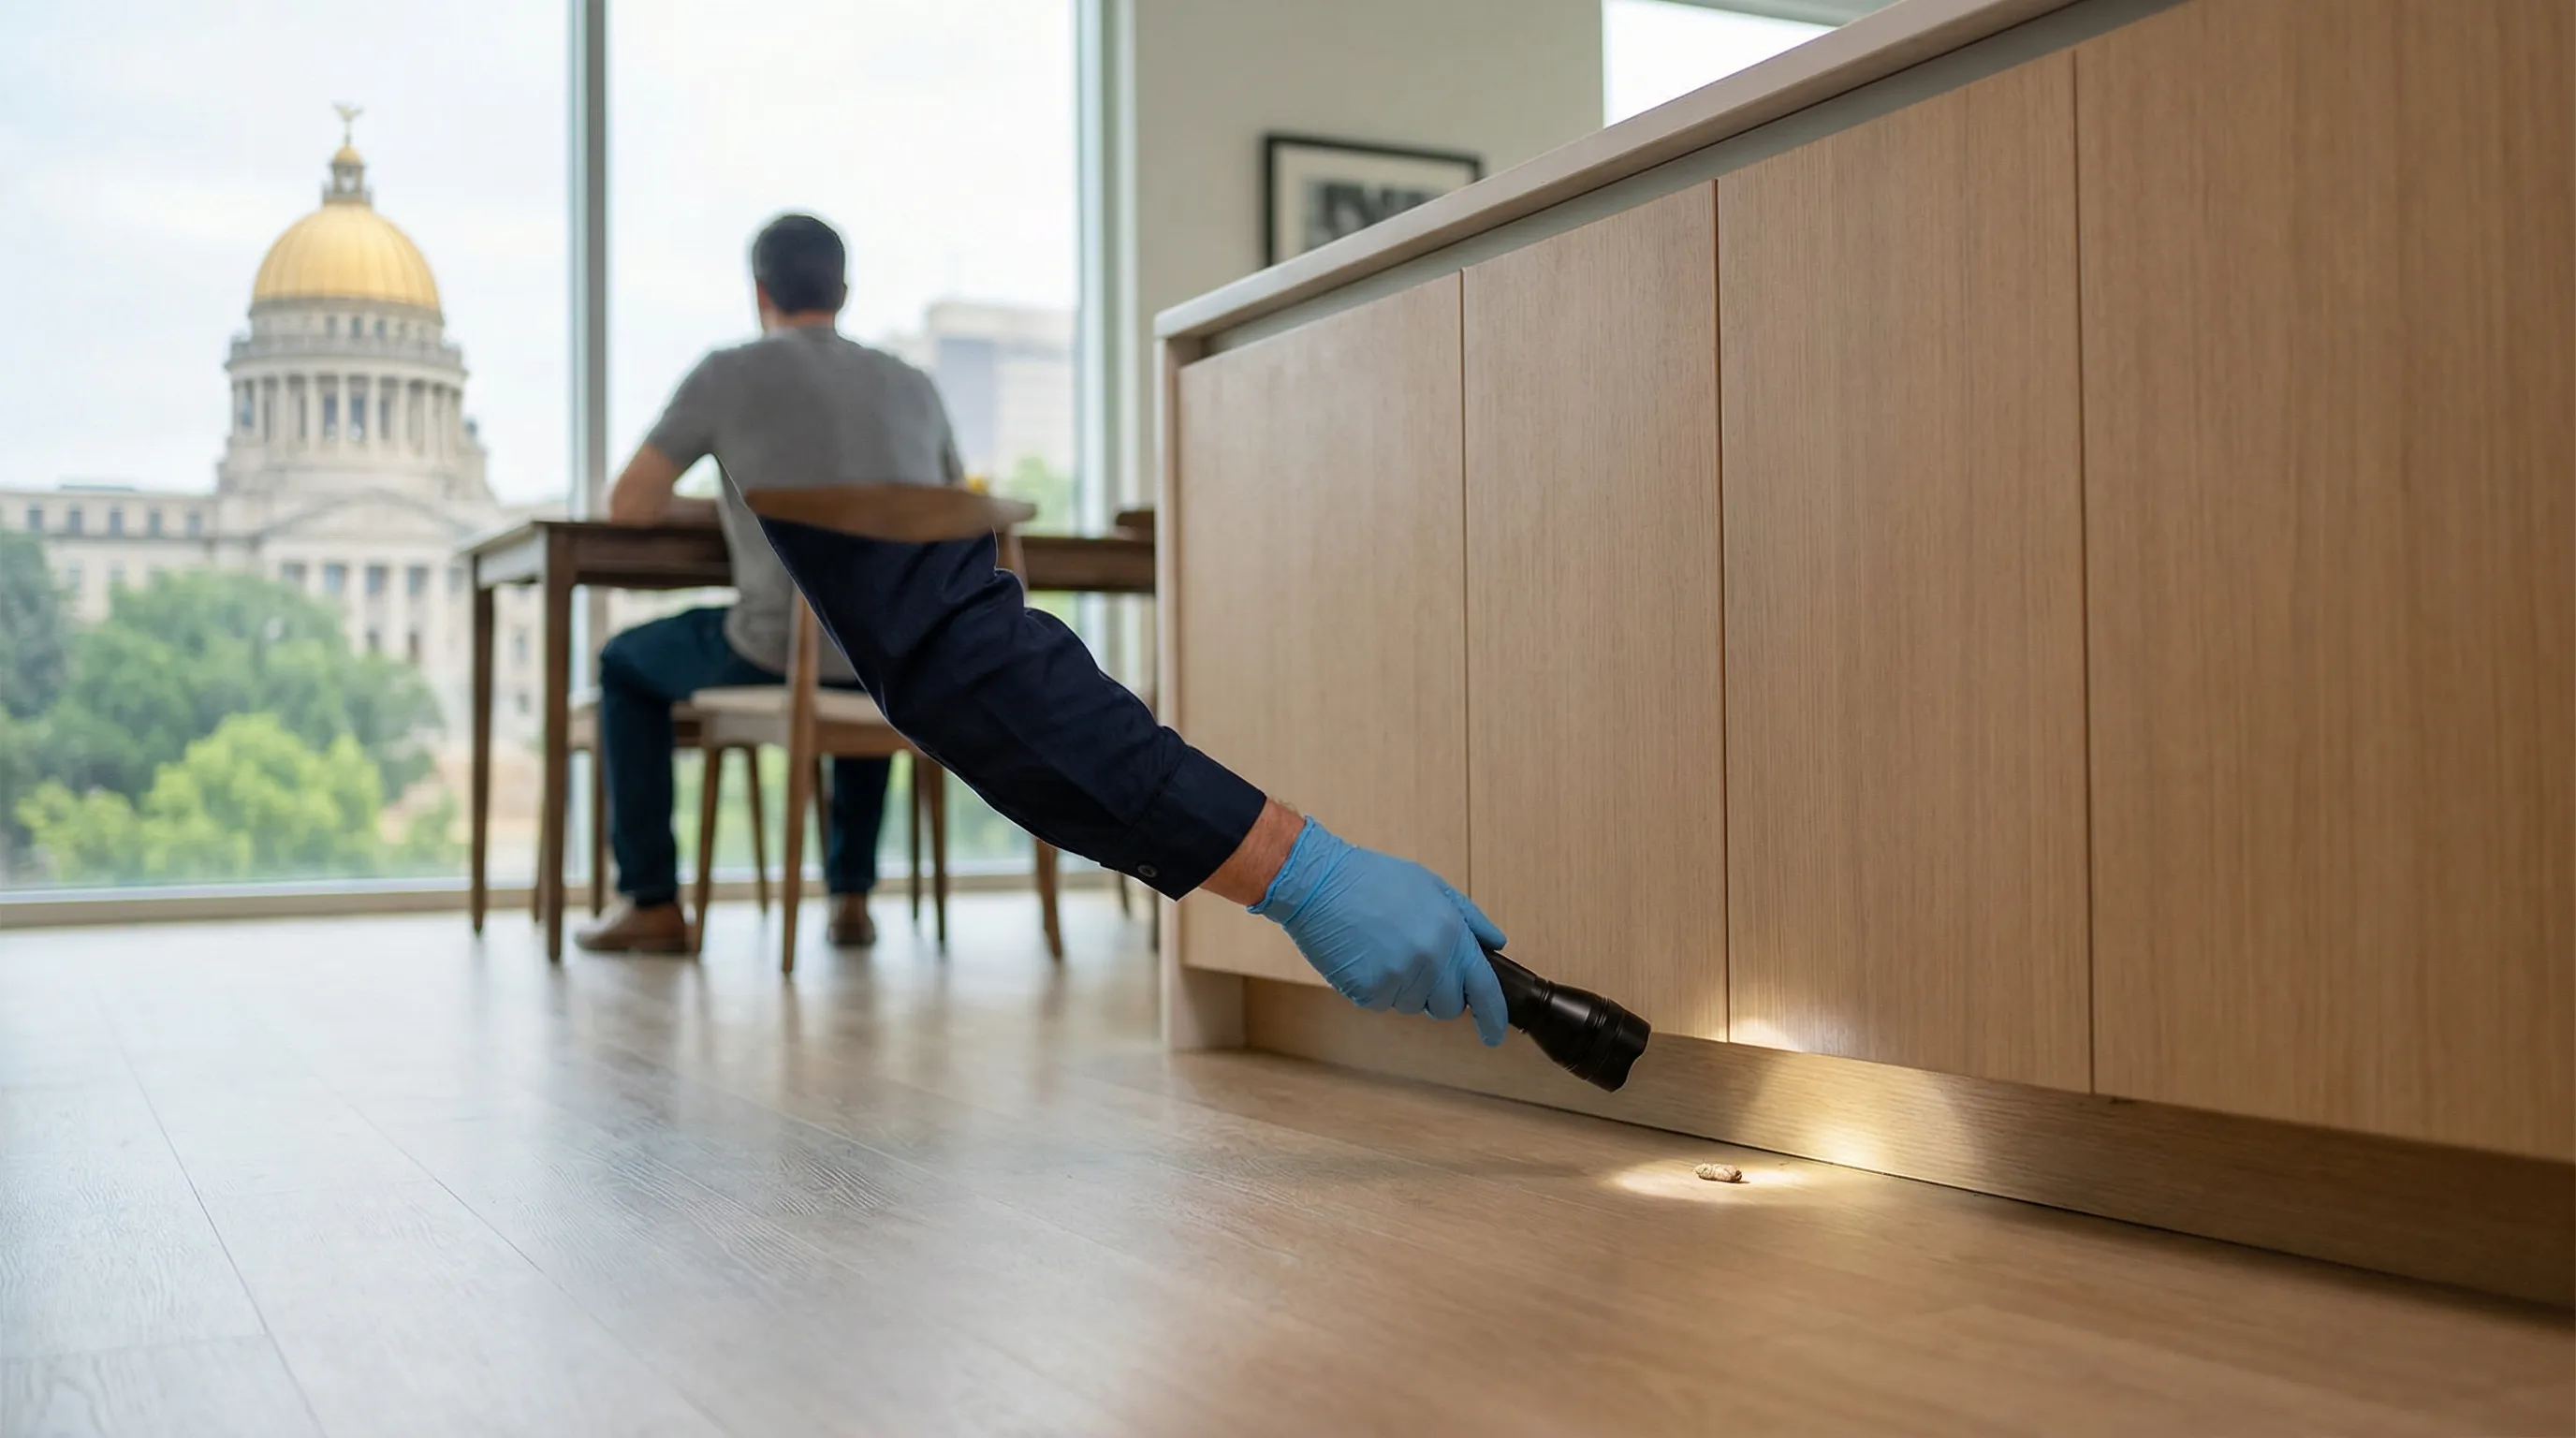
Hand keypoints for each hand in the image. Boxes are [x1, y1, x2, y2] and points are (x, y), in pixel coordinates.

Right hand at [1249, 819, 1510, 1045]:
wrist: (1319, 883)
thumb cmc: (1373, 879)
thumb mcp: (1430, 885)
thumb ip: (1468, 918)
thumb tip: (1495, 944)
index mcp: (1451, 933)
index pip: (1484, 988)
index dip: (1493, 1017)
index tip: (1494, 1034)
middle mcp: (1430, 960)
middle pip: (1447, 1007)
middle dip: (1437, 996)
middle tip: (1415, 965)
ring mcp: (1398, 978)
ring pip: (1412, 1005)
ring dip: (1402, 988)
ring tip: (1382, 948)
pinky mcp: (1368, 991)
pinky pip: (1381, 1003)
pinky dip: (1374, 987)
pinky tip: (1363, 956)